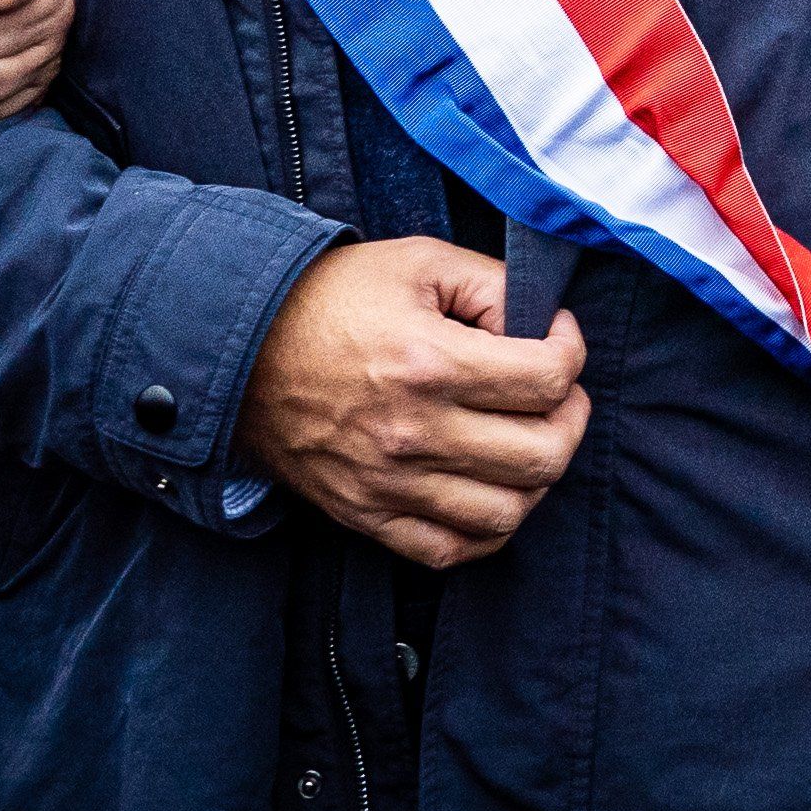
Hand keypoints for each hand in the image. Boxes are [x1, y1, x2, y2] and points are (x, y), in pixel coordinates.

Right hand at [234, 235, 590, 565]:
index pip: (548, 379)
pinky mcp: (366, 515)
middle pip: (543, 455)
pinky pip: (450, 550)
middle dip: (570, 418)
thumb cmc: (332, 298)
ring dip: (537, 478)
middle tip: (556, 393)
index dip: (571, 351)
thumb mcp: (419, 261)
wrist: (239, 349)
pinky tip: (492, 488)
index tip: (555, 336)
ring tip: (527, 439)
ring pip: (507, 513)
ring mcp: (388, 483)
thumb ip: (494, 284)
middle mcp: (412, 433)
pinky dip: (487, 528)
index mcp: (429, 362)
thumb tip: (543, 325)